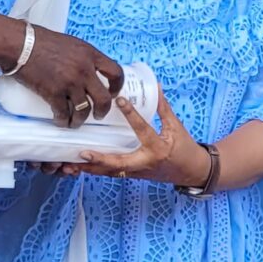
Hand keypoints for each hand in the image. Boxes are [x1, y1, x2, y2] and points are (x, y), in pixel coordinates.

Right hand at [4, 25, 122, 126]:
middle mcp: (84, 70)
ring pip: (84, 110)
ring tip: (75, 122)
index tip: (113, 93)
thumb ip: (82, 57)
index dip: (117, 86)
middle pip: (103, 98)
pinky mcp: (54, 92)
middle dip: (102, 111)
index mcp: (90, 54)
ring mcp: (70, 82)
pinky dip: (63, 121)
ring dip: (80, 120)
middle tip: (98, 115)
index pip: (115, 72)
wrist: (20, 44)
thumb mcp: (70, 44)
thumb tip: (88, 71)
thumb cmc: (41, 41)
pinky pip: (63, 113)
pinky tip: (61, 122)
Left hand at [63, 92, 212, 187]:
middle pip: (119, 163)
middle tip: (82, 153)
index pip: (142, 129)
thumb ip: (163, 107)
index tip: (120, 100)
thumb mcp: (175, 126)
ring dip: (91, 169)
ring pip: (111, 172)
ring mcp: (137, 171)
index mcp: (158, 147)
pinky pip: (112, 173)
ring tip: (71, 164)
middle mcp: (145, 162)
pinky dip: (96, 170)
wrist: (192, 172)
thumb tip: (155, 85)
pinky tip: (79, 167)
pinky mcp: (132, 175)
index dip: (132, 115)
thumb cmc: (185, 148)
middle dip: (100, 159)